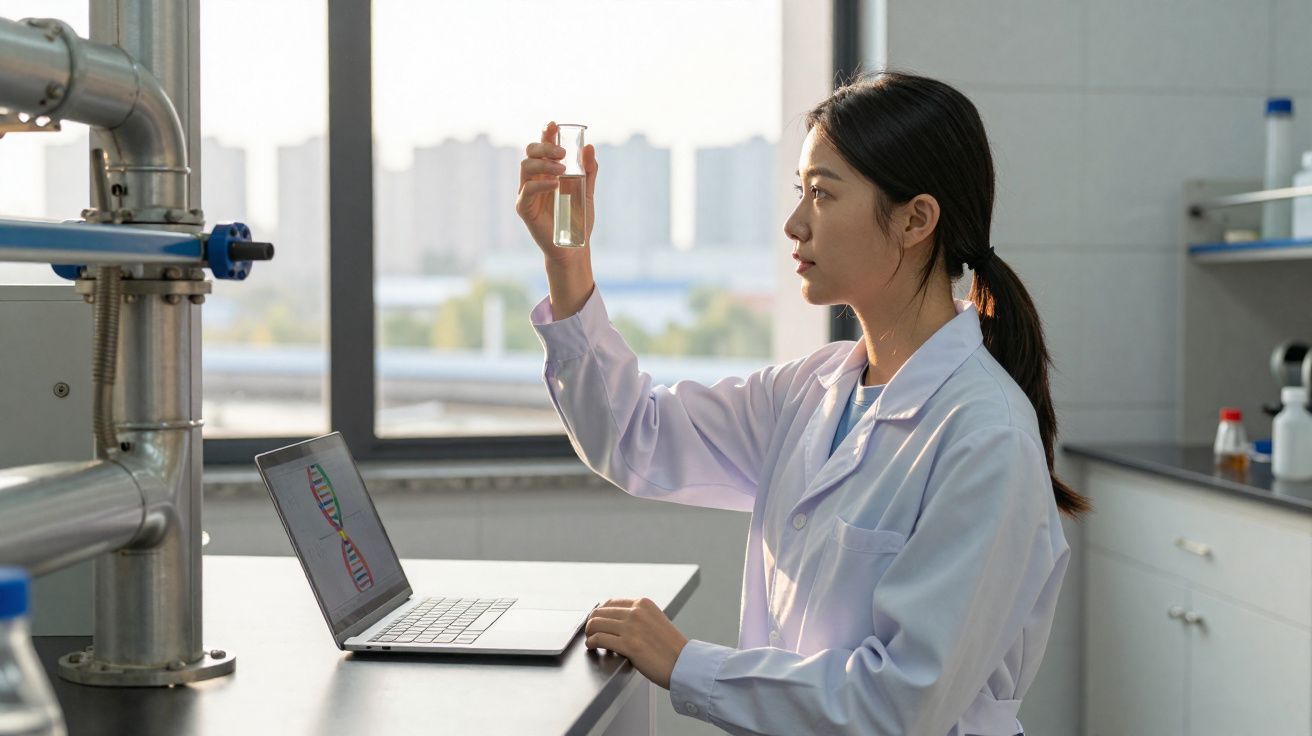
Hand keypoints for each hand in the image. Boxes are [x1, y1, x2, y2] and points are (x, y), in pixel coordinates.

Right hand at [515, 120, 598, 261]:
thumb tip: (590, 147)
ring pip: (526, 167)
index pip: (542, 148)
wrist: (574, 247)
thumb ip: (588, 171)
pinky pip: (527, 190)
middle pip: (530, 152)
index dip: (545, 134)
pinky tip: (555, 184)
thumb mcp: (587, 191)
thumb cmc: (578, 219)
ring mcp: (527, 193)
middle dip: (544, 146)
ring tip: (563, 170)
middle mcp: (534, 180)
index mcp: (547, 173)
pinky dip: (541, 184)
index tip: (553, 124)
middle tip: (563, 152)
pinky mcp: (524, 209)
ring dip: (544, 164)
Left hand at [584, 597, 688, 689]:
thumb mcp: (655, 620)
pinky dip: (592, 643)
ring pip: (596, 624)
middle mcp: (636, 612)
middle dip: (591, 623)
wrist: (684, 664)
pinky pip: (599, 639)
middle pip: (599, 612)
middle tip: (591, 633)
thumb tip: (615, 620)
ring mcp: (632, 628)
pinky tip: (593, 647)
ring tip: (591, 640)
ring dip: (589, 633)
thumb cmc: (670, 647)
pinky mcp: (629, 645)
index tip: (596, 622)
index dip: (599, 613)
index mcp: (643, 604)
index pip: (610, 603)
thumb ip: (638, 617)